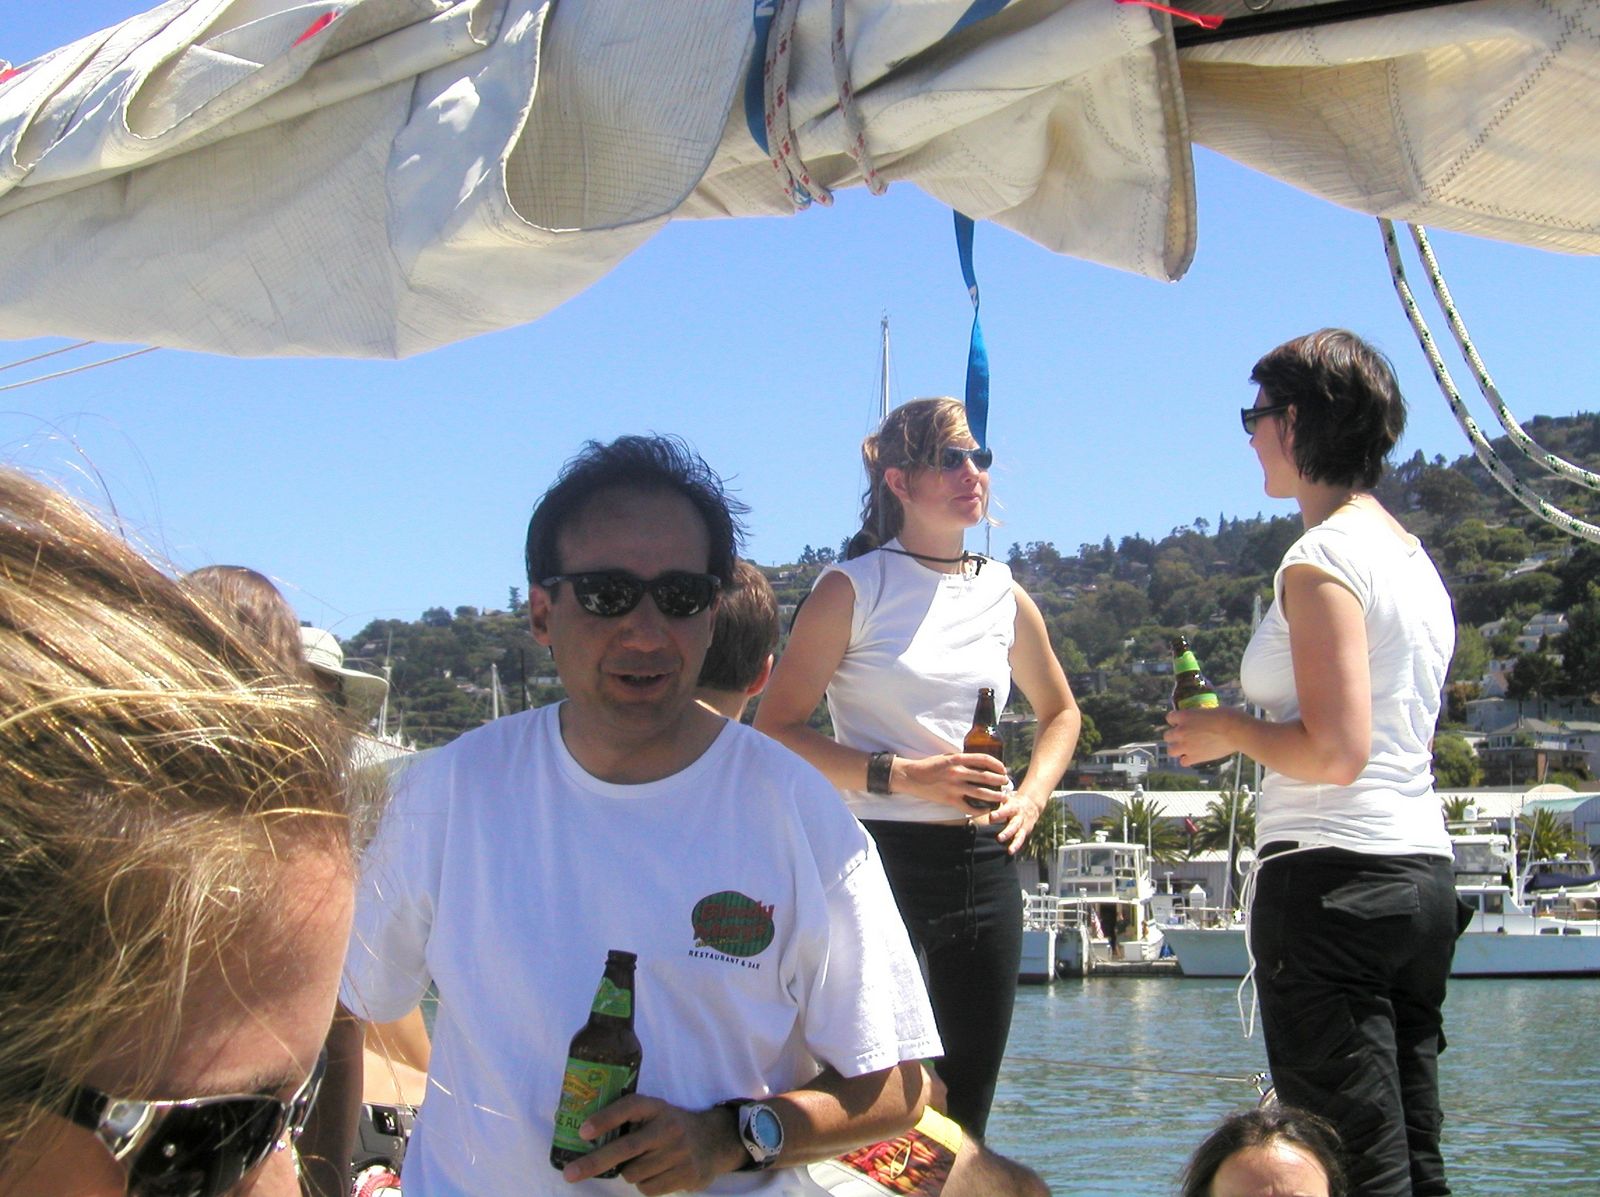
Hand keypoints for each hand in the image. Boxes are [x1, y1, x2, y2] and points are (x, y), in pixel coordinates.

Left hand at [560, 1094, 740, 1193]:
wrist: (715, 1140)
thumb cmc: (671, 1127)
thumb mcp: (656, 1114)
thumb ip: (631, 1121)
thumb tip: (586, 1137)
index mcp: (657, 1108)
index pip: (630, 1107)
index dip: (606, 1118)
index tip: (583, 1132)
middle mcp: (669, 1128)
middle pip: (626, 1148)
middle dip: (594, 1162)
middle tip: (570, 1173)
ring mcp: (679, 1152)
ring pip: (634, 1173)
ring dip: (628, 1173)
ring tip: (640, 1163)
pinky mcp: (686, 1174)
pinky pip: (648, 1189)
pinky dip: (644, 1185)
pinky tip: (655, 1174)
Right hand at [894, 752, 1010, 813]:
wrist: (911, 777)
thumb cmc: (929, 766)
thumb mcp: (946, 757)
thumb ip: (962, 760)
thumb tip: (979, 763)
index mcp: (957, 759)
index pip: (983, 759)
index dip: (997, 764)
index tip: (1003, 769)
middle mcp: (957, 773)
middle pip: (986, 777)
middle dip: (999, 781)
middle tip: (1006, 783)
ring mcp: (954, 787)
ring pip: (981, 793)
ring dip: (995, 796)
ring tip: (1003, 797)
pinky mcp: (950, 800)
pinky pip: (969, 807)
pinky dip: (979, 810)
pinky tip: (986, 810)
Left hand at [990, 786, 1047, 855]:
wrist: (1031, 804)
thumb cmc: (1012, 802)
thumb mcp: (1007, 799)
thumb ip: (997, 800)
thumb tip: (981, 797)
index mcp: (1013, 807)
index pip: (1006, 810)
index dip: (1000, 814)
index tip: (991, 817)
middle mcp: (1019, 816)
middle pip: (1014, 825)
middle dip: (1007, 832)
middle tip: (999, 838)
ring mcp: (1022, 825)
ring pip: (1019, 834)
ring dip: (1014, 842)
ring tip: (1009, 850)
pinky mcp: (1025, 831)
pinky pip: (1021, 839)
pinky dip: (1016, 846)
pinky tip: (1010, 851)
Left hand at [1163, 708, 1236, 767]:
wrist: (1235, 731)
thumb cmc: (1227, 716)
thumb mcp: (1209, 710)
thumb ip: (1200, 717)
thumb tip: (1202, 720)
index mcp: (1184, 716)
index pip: (1170, 718)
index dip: (1175, 721)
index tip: (1181, 723)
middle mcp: (1181, 731)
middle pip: (1167, 736)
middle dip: (1175, 737)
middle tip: (1185, 737)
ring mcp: (1186, 745)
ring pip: (1171, 751)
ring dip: (1177, 749)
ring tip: (1186, 749)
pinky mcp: (1194, 757)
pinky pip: (1183, 762)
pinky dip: (1187, 760)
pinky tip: (1194, 757)